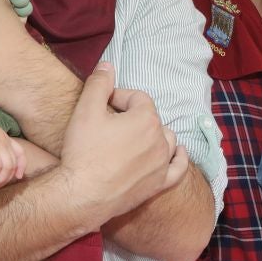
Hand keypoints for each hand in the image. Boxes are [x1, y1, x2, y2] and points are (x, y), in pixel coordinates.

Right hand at [49, 62, 184, 228]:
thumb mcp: (85, 110)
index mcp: (146, 119)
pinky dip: (179, 158)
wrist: (83, 195)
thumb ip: (99, 84)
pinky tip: (177, 152)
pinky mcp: (159, 183)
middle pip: (151, 118)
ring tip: (132, 139)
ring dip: (152, 135)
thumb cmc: (83, 152)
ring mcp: (162, 163)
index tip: (102, 106)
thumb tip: (108, 65)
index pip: (137, 98)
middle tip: (109, 126)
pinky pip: (178, 167)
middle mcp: (161, 139)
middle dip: (133, 117)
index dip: (118, 98)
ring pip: (166, 140)